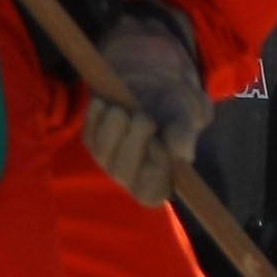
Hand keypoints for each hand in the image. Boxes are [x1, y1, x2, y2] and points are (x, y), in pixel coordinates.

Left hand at [78, 3, 211, 207]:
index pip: (150, 193)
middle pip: (123, 172)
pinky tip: (112, 103)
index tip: (160, 143)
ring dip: (117, 123)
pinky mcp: (91, 141)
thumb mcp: (186, 113)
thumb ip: (185, 132)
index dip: (154, 168)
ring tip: (130, 109)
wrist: (150, 84)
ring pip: (103, 151)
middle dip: (135, 139)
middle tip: (146, 117)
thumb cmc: (174, 107)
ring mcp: (108, 161)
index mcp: (159, 180)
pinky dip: (101, 112)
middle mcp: (131, 177)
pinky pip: (90, 131)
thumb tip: (181, 153)